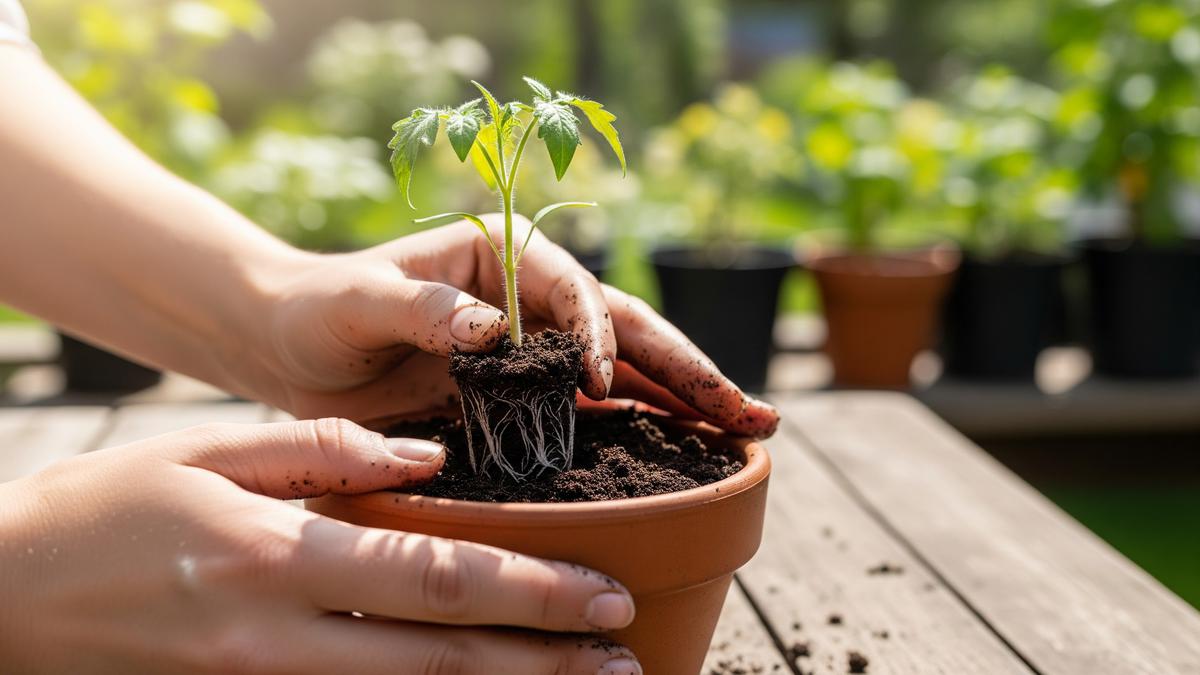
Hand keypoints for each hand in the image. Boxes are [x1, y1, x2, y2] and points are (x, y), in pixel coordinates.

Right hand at [0, 419, 640, 673]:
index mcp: (278, 555)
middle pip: (439, 661)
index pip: (435, 579)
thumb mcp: (205, 450)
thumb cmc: (102, 510)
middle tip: (626, 661)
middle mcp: (280, 636)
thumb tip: (426, 462)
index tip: (605, 596)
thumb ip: (324, 453)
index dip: (529, 592)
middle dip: (543, 665)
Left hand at [243, 214, 778, 435]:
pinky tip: (685, 450)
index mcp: (500, 256)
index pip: (570, 290)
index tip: (598, 381)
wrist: (291, 347)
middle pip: (626, 330)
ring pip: (626, 373)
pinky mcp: (524, 396)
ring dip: (683, 401)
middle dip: (687, 369)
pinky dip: (640, 428)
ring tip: (744, 431)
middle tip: (749, 410)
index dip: (594, 332)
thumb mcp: (357, 300)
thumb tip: (489, 330)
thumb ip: (420, 308)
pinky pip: (591, 413)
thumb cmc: (319, 307)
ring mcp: (534, 350)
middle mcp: (532, 300)